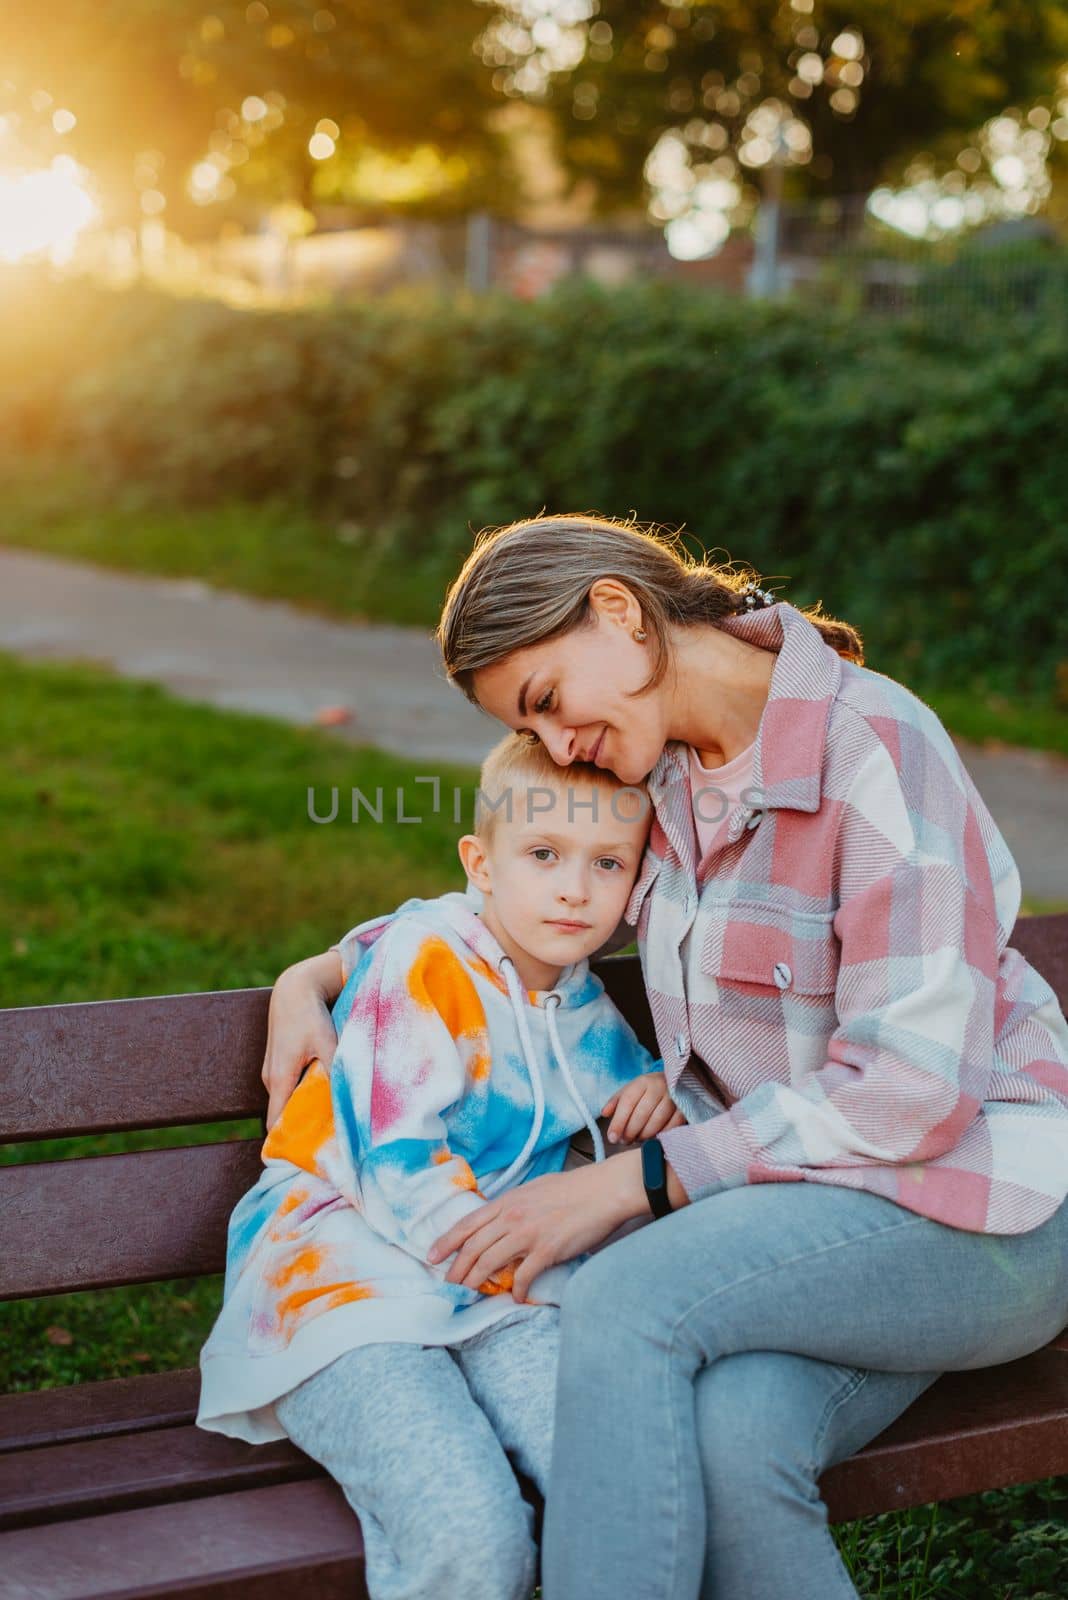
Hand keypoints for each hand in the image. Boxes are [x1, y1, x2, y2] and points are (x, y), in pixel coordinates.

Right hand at [262, 953, 342, 1130]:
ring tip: (328, 1121)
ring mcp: (272, 1071)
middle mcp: (271, 1079)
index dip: (287, 1142)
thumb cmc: (310, 1016)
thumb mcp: (328, 1043)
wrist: (293, 988)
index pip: (275, 1125)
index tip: (306, 1157)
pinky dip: (301, 1095)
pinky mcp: (278, 1063)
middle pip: (282, 1116)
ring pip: (286, 1101)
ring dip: (302, 1110)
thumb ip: (336, 1071)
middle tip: (326, 1142)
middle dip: (300, 1129)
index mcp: (280, 1079)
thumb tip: (347, 1100)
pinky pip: (287, 1089)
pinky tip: (321, 1094)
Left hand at [427, 1154, 647, 1303]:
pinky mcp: (546, 1250)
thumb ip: (514, 1206)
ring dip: (477, 1281)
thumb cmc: (573, 1189)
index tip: (431, 1256)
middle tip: (448, 1285)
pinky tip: (516, 1297)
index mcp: (507, 1201)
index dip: (446, 1242)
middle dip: (457, 1269)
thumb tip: (502, 1220)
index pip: (467, 1224)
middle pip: (473, 1247)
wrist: (602, 1191)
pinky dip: (518, 1290)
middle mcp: (511, 1217)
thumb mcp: (534, 1190)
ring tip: (470, 1293)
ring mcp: (527, 1234)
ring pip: (490, 1263)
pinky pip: (524, 1276)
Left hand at [601, 1073, 685, 1145]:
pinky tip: (654, 1138)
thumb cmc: (648, 1091)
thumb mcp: (630, 1091)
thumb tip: (604, 1113)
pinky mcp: (685, 1108)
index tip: (612, 1137)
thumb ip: (616, 1102)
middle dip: (630, 1132)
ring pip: (657, 1122)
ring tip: (637, 1139)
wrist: (676, 1083)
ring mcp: (674, 1097)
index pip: (627, 1102)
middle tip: (624, 1141)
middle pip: (642, 1114)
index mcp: (643, 1081)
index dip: (618, 1122)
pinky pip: (672, 1127)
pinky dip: (661, 1136)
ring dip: (644, 1136)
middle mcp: (659, 1086)